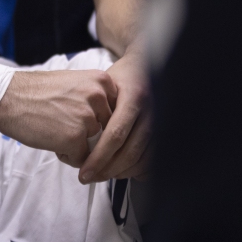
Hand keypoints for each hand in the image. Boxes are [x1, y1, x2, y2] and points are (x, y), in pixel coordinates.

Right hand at [0, 67, 115, 164]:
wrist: (8, 96)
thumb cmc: (37, 91)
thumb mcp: (75, 83)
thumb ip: (95, 98)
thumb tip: (110, 124)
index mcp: (102, 81)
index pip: (115, 112)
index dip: (99, 120)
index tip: (81, 118)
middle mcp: (99, 97)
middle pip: (107, 131)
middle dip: (89, 135)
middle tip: (64, 123)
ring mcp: (88, 118)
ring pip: (95, 146)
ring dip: (78, 145)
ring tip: (56, 130)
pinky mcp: (75, 138)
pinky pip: (82, 159)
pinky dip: (68, 156)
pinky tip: (52, 140)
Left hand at [76, 46, 150, 183]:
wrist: (145, 65)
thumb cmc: (121, 76)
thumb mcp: (105, 83)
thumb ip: (95, 109)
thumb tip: (76, 141)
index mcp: (134, 97)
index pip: (116, 135)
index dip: (99, 157)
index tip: (85, 171)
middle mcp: (151, 111)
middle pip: (130, 152)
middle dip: (108, 170)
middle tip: (90, 177)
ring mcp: (162, 123)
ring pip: (142, 160)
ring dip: (120, 173)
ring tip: (102, 175)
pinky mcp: (165, 132)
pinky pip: (152, 160)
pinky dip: (136, 170)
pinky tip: (121, 170)